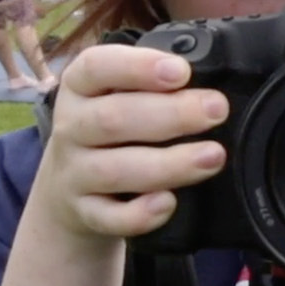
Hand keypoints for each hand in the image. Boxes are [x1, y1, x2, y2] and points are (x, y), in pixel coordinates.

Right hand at [36, 45, 229, 243]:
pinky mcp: (84, 213)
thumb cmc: (108, 132)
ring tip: (213, 156)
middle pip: (112, 119)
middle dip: (171, 114)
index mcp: (80, 86)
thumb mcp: (117, 96)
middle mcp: (71, 127)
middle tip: (216, 110)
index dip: (138, 67)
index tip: (181, 71)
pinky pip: (108, 218)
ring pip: (115, 170)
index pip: (96, 67)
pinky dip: (139, 214)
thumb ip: (153, 86)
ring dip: (169, 164)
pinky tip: (169, 202)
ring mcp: (75, 173)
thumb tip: (208, 83)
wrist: (68, 192)